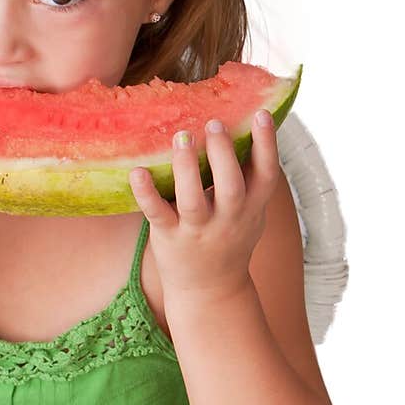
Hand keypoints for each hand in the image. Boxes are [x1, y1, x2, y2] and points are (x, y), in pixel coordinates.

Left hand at [128, 112, 280, 301]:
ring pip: (193, 199)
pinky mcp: (169, 237)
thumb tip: (249, 126)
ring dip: (187, 167)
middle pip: (231, 185)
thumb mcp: (251, 212)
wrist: (210, 291)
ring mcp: (197, 231)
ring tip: (181, 136)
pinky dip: (146, 193)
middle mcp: (228, 220)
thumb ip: (250, 178)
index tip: (260, 113)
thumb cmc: (229, 239)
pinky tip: (137, 171)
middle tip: (213, 123)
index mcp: (252, 208)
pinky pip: (157, 214)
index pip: (267, 174)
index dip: (267, 143)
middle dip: (223, 154)